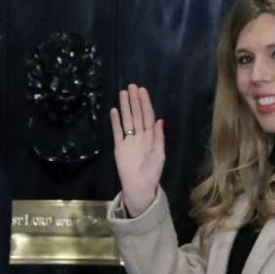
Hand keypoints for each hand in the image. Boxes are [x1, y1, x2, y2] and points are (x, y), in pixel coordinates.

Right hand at [110, 84, 164, 216]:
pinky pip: (117, 131)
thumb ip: (159, 138)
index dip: (145, 103)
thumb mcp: (159, 155)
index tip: (142, 91)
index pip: (148, 116)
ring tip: (122, 93)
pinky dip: (115, 121)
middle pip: (137, 114)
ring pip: (127, 120)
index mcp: (151, 137)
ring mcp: (129, 140)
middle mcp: (140, 136)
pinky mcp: (119, 146)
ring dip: (125, 107)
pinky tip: (114, 110)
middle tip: (132, 86)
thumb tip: (160, 120)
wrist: (139, 187)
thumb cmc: (152, 173)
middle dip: (135, 101)